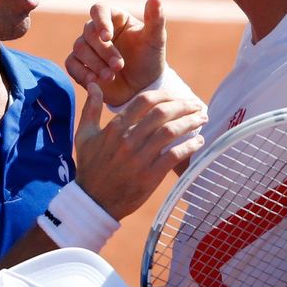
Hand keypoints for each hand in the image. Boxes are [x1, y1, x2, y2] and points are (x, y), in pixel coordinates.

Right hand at [65, 0, 166, 106]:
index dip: (100, 21)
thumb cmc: (150, 60)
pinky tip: (94, 81)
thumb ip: (155, 19)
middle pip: (89, 32)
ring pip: (79, 48)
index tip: (107, 37)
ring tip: (111, 76)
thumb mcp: (156, 40)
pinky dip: (81, 72)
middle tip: (119, 66)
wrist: (142, 88)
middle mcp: (97, 30)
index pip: (99, 10)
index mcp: (115, 18)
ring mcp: (87, 48)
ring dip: (95, 63)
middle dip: (103, 51)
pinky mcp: (80, 66)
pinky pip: (71, 64)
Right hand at [74, 83, 205, 219]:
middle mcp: (128, 140)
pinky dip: (190, 146)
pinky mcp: (150, 176)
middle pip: (162, 113)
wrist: (94, 202)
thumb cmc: (90, 168)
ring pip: (171, 132)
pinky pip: (174, 156)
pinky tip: (199, 142)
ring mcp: (140, 158)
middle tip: (196, 104)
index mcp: (115, 128)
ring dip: (190, 122)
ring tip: (202, 118)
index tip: (177, 96)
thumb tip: (95, 84)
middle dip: (183, 105)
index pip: (145, 101)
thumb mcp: (84, 136)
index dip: (165, 95)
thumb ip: (90, 109)